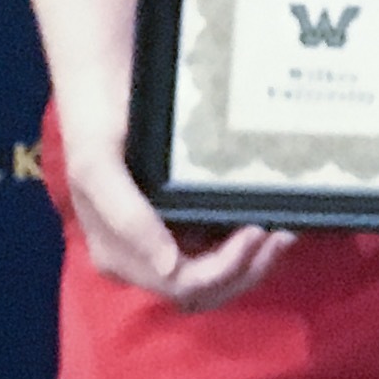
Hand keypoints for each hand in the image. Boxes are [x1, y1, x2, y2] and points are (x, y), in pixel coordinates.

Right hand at [61, 91, 293, 309]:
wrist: (102, 88)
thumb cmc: (95, 128)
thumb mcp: (97, 168)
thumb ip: (126, 219)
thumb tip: (170, 266)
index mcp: (119, 257)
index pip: (180, 285)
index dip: (222, 270)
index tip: (254, 232)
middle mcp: (143, 258)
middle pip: (203, 290)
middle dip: (245, 271)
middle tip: (280, 235)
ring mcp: (164, 241)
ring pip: (215, 278)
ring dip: (252, 264)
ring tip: (283, 232)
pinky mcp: (183, 221)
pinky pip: (218, 249)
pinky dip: (246, 246)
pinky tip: (270, 220)